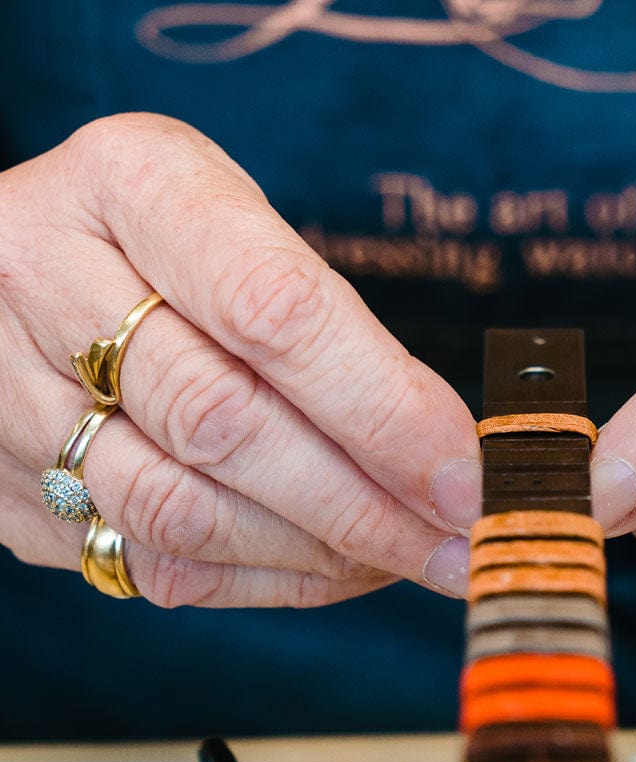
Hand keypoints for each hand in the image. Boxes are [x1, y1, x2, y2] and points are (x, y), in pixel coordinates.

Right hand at [0, 114, 480, 605]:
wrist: (9, 266)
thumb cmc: (166, 238)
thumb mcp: (243, 223)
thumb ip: (327, 322)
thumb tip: (444, 453)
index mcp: (131, 182)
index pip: (273, 310)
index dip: (381, 408)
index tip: (464, 475)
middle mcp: (45, 277)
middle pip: (224, 421)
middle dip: (364, 502)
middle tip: (458, 541)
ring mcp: (6, 389)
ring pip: (179, 509)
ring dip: (317, 552)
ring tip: (408, 558)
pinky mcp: (4, 484)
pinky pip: (147, 559)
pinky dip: (262, 578)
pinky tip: (337, 569)